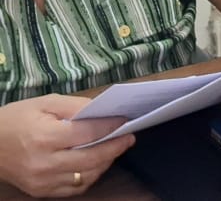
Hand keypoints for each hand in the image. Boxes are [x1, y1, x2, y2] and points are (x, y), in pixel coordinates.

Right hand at [0, 95, 133, 196]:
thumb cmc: (16, 119)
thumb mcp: (44, 103)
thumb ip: (75, 106)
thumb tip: (103, 110)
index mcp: (44, 137)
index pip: (87, 133)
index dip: (110, 126)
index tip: (125, 119)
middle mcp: (44, 163)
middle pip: (91, 158)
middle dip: (115, 147)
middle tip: (129, 136)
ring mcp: (42, 182)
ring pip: (86, 176)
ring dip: (105, 162)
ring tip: (115, 148)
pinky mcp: (41, 192)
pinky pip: (75, 188)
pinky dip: (90, 176)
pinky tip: (97, 163)